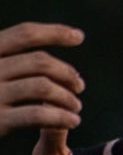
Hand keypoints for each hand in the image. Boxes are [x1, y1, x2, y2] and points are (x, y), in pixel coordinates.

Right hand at [0, 22, 83, 136]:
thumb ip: (10, 61)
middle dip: (66, 72)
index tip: (79, 37)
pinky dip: (61, 117)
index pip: (23, 34)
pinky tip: (72, 122)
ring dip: (67, 97)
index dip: (54, 32)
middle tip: (79, 86)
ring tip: (76, 107)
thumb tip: (54, 48)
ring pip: (43, 86)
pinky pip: (39, 114)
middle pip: (39, 61)